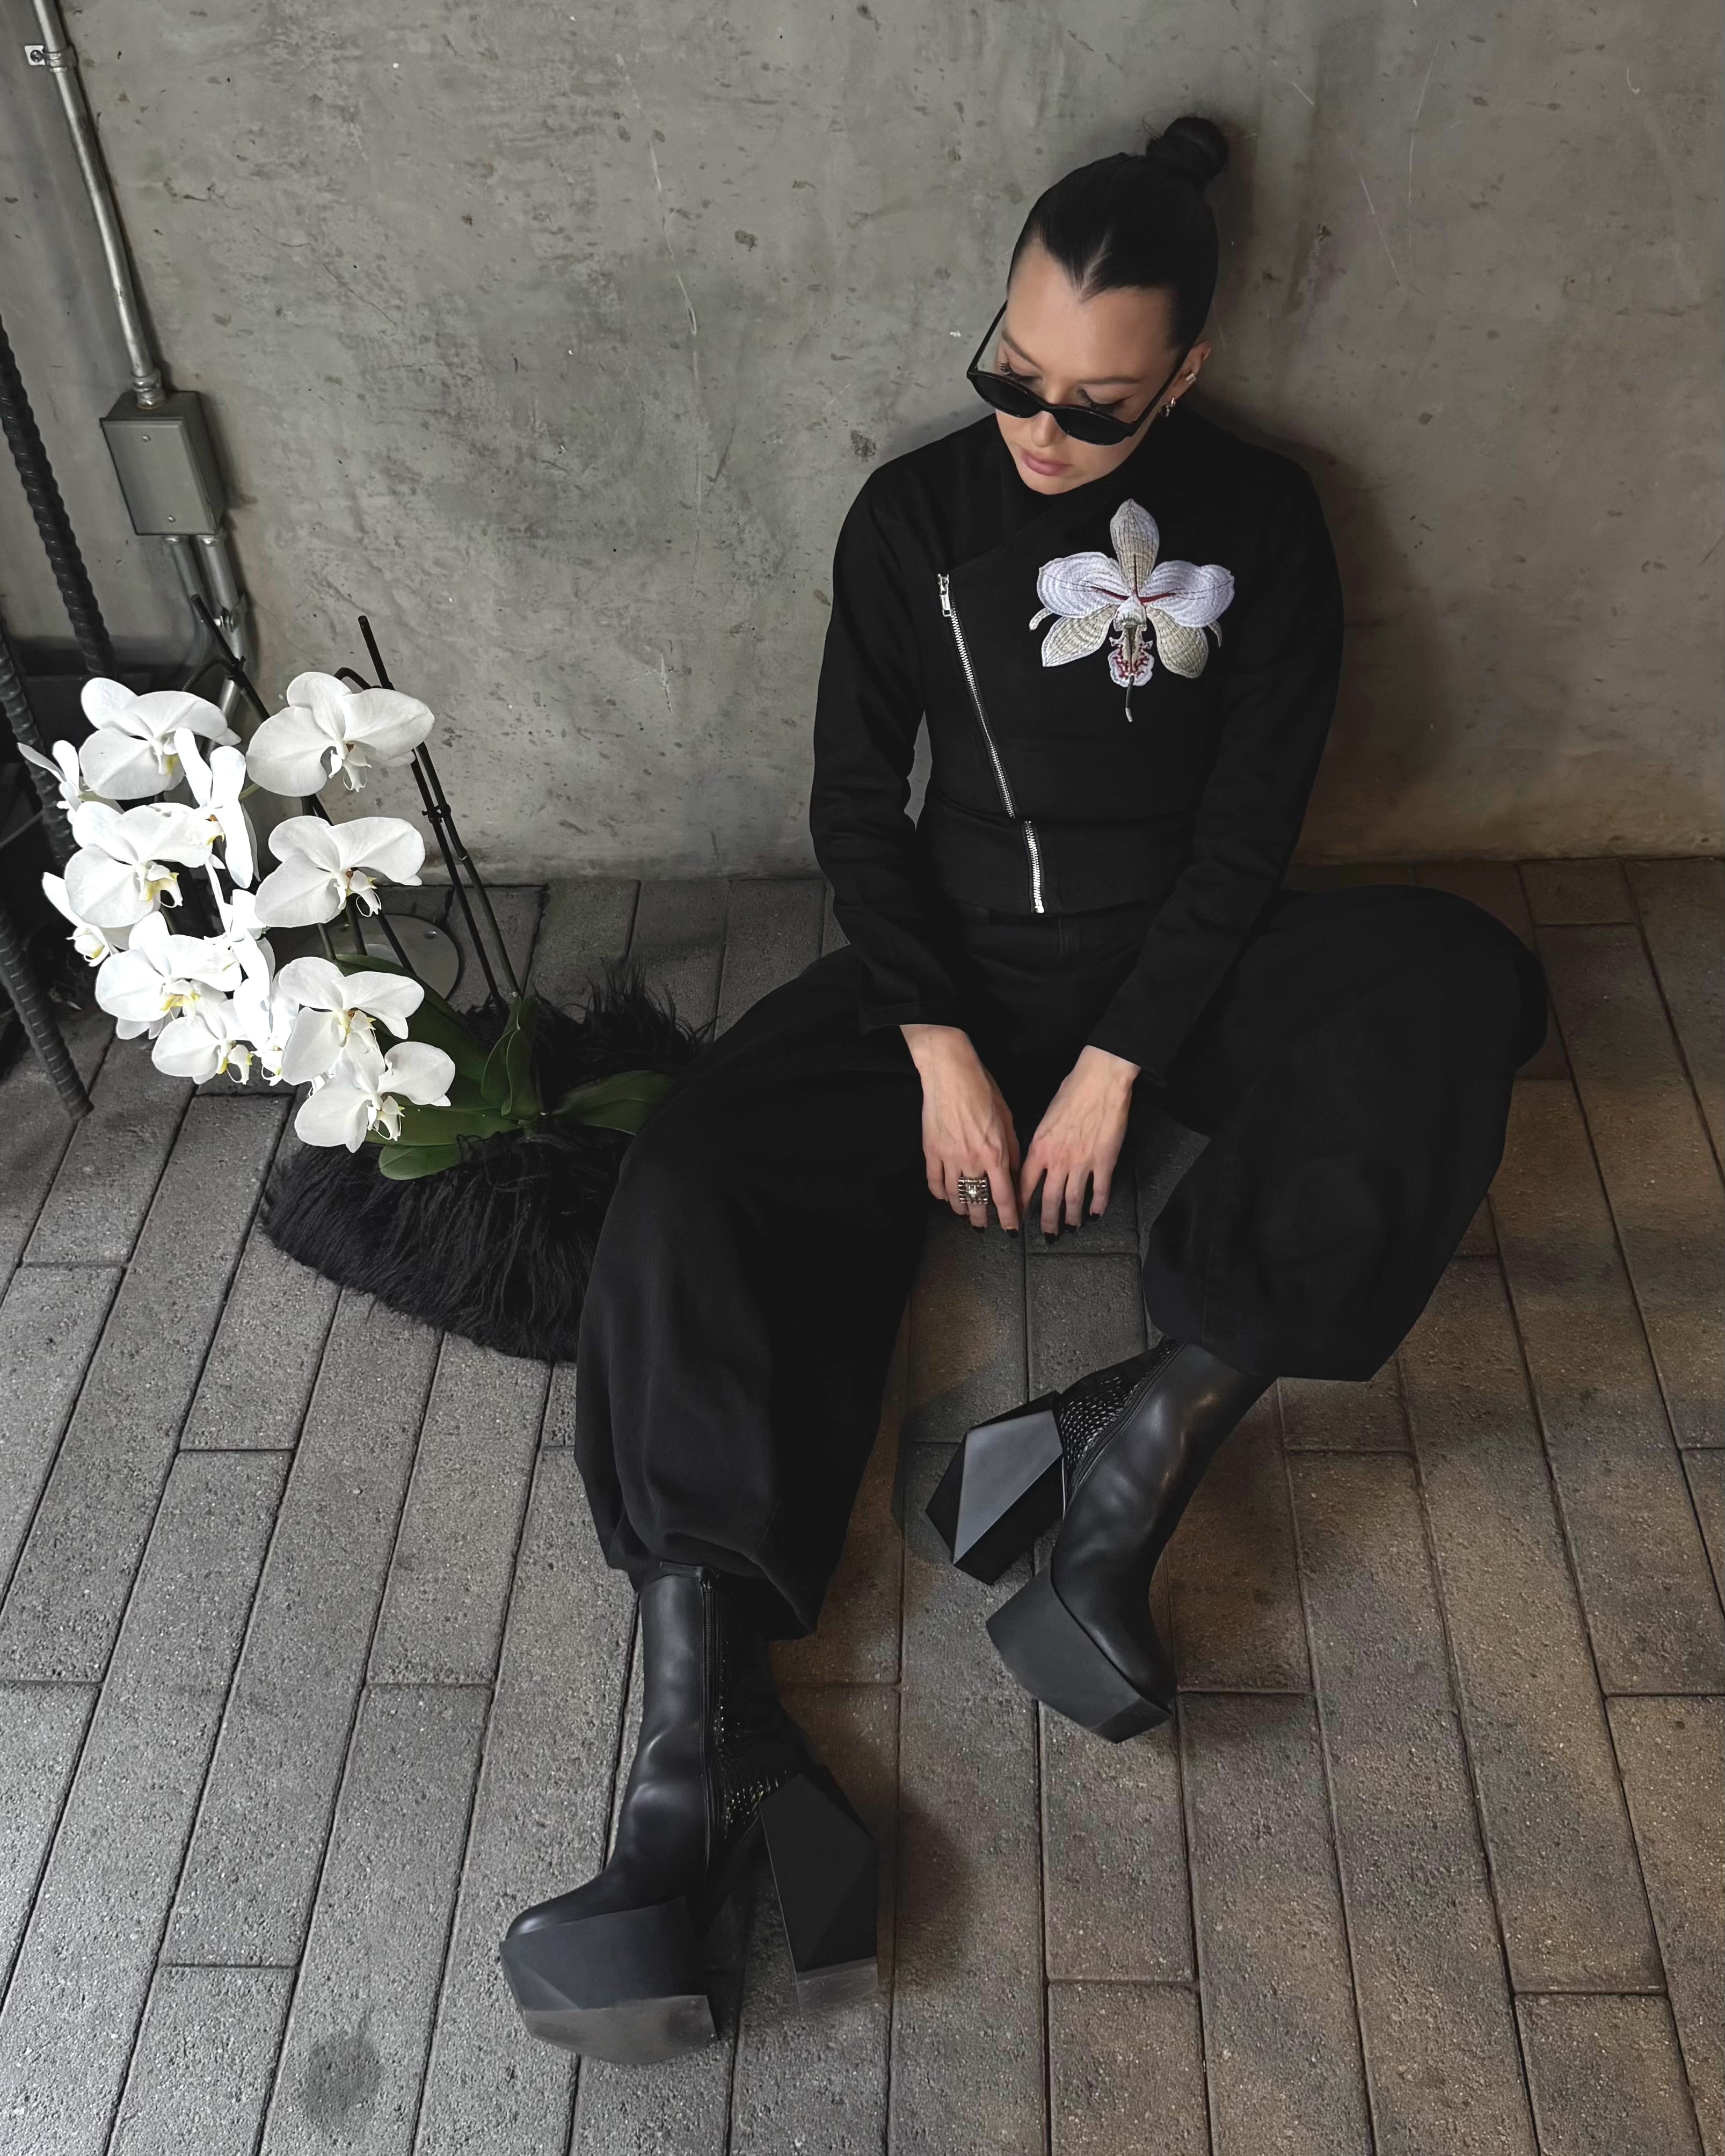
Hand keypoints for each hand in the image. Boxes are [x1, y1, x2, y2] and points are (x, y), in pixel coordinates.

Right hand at [901, 1023, 1022, 1230]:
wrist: (950, 1073)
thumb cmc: (983, 1090)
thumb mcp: (1007, 1118)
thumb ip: (1011, 1148)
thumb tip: (1013, 1172)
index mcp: (995, 1153)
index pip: (1003, 1195)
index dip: (1008, 1216)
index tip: (1011, 1228)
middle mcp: (972, 1161)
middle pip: (976, 1200)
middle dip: (981, 1218)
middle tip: (983, 1225)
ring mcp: (948, 1157)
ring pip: (954, 1194)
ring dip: (960, 1208)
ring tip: (965, 1212)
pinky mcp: (931, 1150)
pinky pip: (934, 1181)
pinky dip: (939, 1193)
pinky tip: (944, 1197)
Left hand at [1017, 1044, 1138, 1236]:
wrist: (1099, 1083)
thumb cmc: (1071, 1093)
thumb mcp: (1045, 1119)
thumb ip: (1040, 1144)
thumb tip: (1038, 1158)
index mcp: (1040, 1148)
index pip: (1024, 1184)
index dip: (1020, 1203)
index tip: (1017, 1216)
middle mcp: (1058, 1161)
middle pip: (1050, 1199)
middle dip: (1048, 1221)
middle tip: (1048, 1235)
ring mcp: (1082, 1163)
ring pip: (1073, 1199)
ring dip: (1071, 1217)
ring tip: (1071, 1227)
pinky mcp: (1104, 1162)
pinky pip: (1100, 1190)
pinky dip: (1098, 1205)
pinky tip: (1096, 1213)